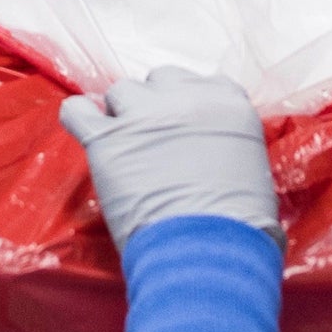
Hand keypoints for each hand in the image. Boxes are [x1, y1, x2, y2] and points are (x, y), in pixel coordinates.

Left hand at [57, 68, 279, 253]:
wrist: (208, 250)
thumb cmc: (241, 227)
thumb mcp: (254, 173)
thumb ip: (233, 149)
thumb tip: (221, 163)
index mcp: (227, 102)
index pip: (200, 82)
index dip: (187, 105)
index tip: (185, 129)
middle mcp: (185, 98)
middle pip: (159, 80)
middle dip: (155, 105)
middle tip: (154, 141)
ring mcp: (143, 114)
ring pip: (121, 92)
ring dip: (122, 115)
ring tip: (125, 148)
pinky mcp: (106, 139)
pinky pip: (77, 110)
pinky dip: (79, 118)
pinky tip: (87, 134)